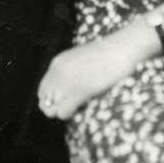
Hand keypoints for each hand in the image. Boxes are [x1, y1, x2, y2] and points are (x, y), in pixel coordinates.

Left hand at [38, 28, 153, 119]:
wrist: (121, 48)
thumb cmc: (107, 55)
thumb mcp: (80, 59)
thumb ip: (68, 70)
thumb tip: (65, 89)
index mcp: (57, 63)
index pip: (42, 89)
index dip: (51, 99)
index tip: (64, 102)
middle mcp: (58, 72)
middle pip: (44, 100)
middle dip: (54, 108)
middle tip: (70, 108)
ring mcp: (67, 81)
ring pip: (51, 108)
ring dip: (61, 111)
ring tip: (75, 108)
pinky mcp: (78, 90)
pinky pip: (62, 111)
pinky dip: (68, 114)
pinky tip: (78, 109)